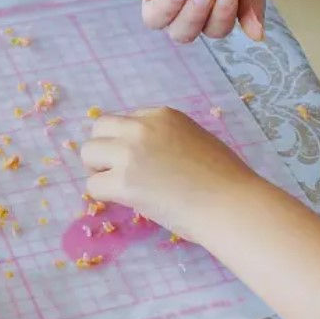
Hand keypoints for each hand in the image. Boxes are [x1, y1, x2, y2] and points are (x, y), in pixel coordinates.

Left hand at [80, 107, 259, 238]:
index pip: (126, 120)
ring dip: (99, 170)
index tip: (139, 160)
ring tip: (119, 187)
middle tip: (118, 172)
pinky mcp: (124, 182)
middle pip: (99, 129)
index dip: (127, 141)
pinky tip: (124, 202)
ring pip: (89, 152)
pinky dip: (103, 196)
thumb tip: (147, 156)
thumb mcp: (196, 140)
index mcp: (163, 115)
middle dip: (104, 150)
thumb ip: (167, 139)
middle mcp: (142, 127)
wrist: (230, 203)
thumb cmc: (224, 179)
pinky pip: (93, 185)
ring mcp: (130, 153)